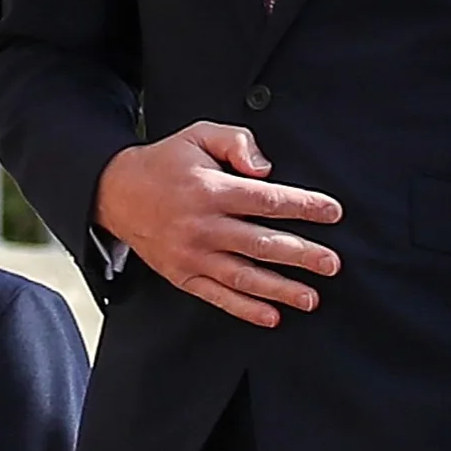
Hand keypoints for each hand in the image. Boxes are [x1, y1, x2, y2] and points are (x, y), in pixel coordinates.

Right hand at [91, 121, 342, 325]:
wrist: (117, 193)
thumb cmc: (166, 163)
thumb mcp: (200, 135)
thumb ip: (237, 142)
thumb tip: (265, 169)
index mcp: (212, 190)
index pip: (268, 200)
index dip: (304, 206)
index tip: (333, 212)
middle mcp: (204, 226)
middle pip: (262, 243)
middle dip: (302, 255)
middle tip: (332, 264)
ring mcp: (193, 254)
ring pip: (244, 276)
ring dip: (281, 289)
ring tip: (311, 297)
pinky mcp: (183, 275)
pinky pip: (218, 296)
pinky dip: (246, 309)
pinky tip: (271, 316)